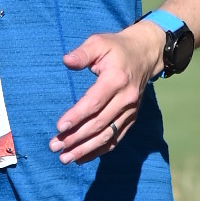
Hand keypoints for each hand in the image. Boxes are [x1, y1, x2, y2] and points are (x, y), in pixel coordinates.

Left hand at [52, 23, 162, 164]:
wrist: (145, 54)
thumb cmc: (116, 48)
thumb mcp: (99, 42)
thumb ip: (82, 53)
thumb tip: (66, 61)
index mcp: (116, 79)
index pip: (95, 102)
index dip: (77, 116)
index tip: (60, 127)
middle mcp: (126, 98)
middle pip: (99, 123)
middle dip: (76, 137)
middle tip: (54, 146)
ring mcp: (131, 111)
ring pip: (107, 135)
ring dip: (86, 149)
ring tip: (65, 158)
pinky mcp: (132, 118)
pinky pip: (116, 139)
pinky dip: (99, 151)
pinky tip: (82, 158)